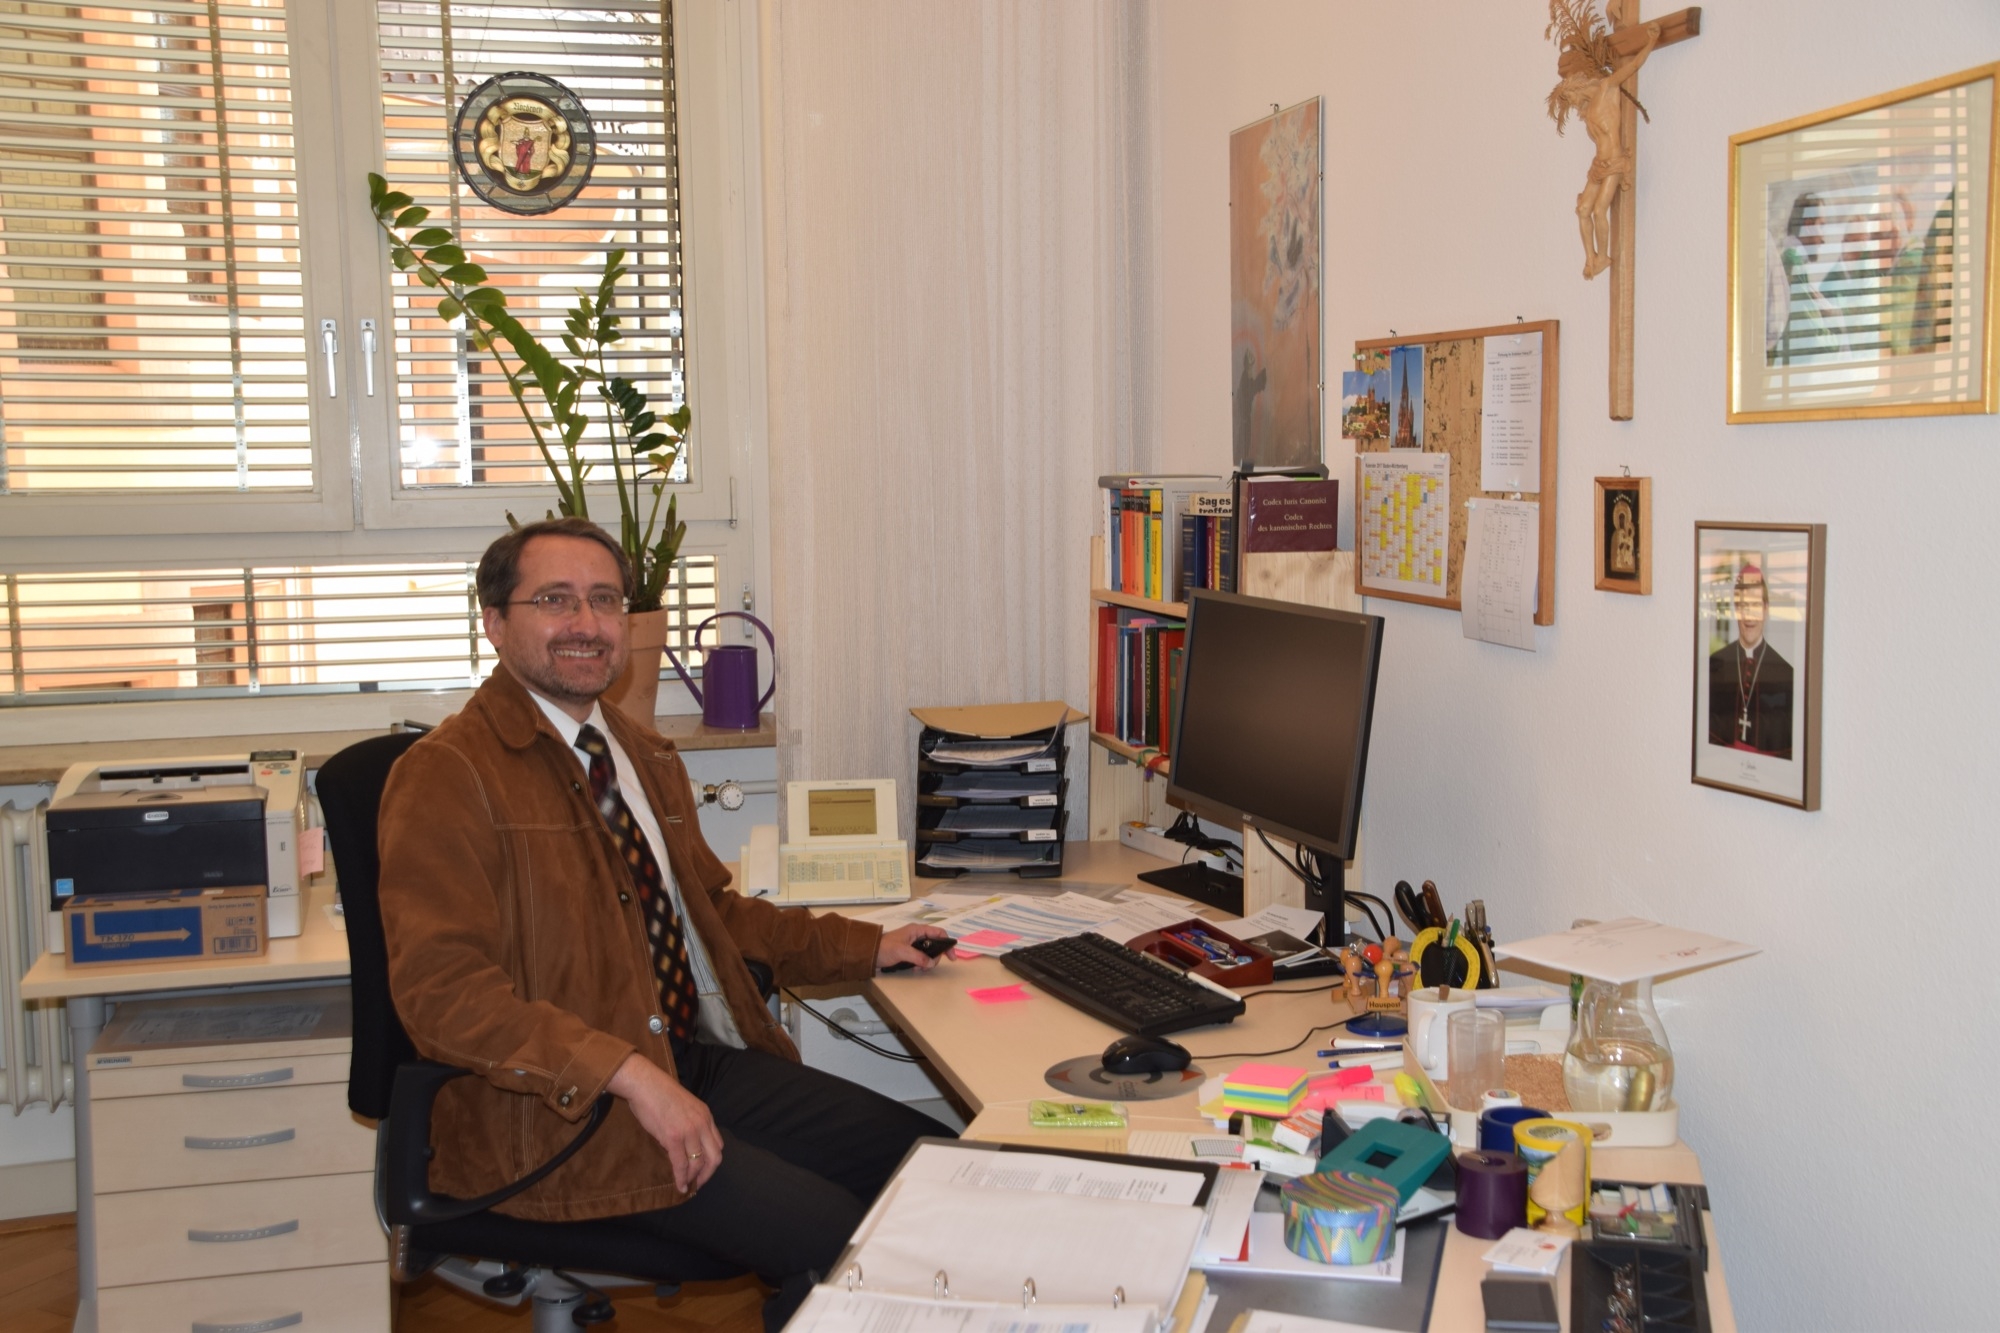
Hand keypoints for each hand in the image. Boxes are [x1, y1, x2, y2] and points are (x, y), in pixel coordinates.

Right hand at [606, 1052, 722, 1193]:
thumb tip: (685, 1144)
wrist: (645, 1083)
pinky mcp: (674, 1138)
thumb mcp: (685, 1106)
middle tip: (698, 1184)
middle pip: (714, 1157)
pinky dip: (681, 1178)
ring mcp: (689, 1131)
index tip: (704, 1170)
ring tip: (686, 1186)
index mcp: (706, 1115)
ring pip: (698, 1163)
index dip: (712, 1161)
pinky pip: (680, 1164)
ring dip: (693, 1179)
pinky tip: (679, 1186)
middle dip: (707, 1174)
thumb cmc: (659, 1093)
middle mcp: (702, 1124)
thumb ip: (690, 1123)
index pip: (718, 1144)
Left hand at [878, 922, 949, 972]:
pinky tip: (915, 968)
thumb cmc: (884, 948)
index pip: (939, 933)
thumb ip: (918, 957)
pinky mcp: (909, 952)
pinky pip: (921, 958)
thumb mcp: (902, 951)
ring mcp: (913, 944)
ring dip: (927, 962)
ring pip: (929, 953)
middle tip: (928, 966)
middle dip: (935, 957)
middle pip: (936, 945)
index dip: (947, 943)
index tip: (951, 957)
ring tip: (919, 968)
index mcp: (917, 930)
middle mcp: (917, 935)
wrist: (869, 954)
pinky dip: (921, 964)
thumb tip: (930, 963)